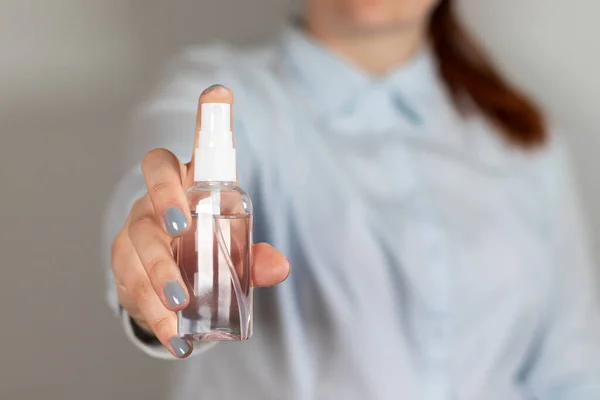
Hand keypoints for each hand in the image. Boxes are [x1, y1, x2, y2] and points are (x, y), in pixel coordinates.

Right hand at [110, 85, 289, 357]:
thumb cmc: (203, 249)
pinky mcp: (124, 267)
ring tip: (179, 302)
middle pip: (155, 183)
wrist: (168, 280)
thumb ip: (253, 255)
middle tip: (182, 228)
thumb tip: (278, 265)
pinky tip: (174, 334)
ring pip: (137, 241)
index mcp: (191, 185)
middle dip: (166, 201)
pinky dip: (154, 311)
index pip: (198, 147)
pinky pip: (131, 284)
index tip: (221, 93)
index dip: (208, 119)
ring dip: (156, 271)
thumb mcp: (232, 250)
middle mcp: (159, 200)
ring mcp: (137, 232)